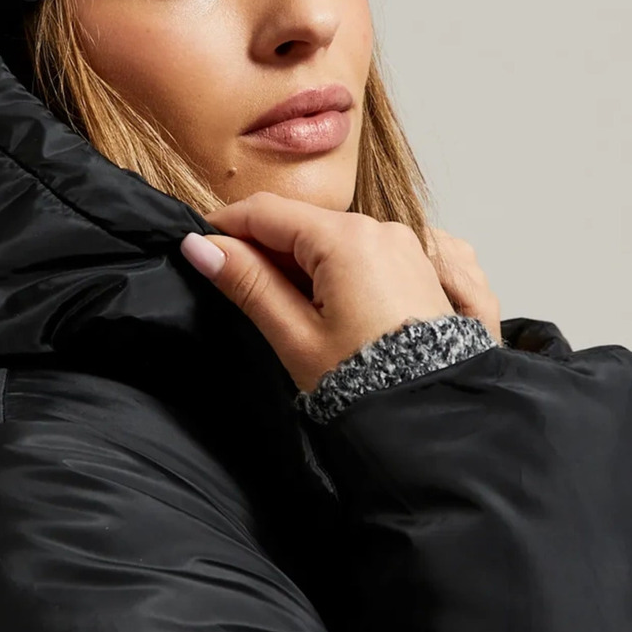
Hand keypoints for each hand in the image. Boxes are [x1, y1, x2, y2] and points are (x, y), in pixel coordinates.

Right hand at [181, 193, 493, 393]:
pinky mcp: (416, 266)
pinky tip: (321, 308)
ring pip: (329, 238)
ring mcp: (404, 245)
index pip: (265, 212)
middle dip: (262, 248)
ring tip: (282, 310)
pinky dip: (332, 270)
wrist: (432, 419)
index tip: (199, 245)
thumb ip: (248, 283)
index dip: (225, 226)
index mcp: (346, 239)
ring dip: (298, 262)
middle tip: (235, 288)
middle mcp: (380, 230)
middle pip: (299, 223)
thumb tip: (201, 247)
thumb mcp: (295, 337)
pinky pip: (361, 253)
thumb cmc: (370, 385)